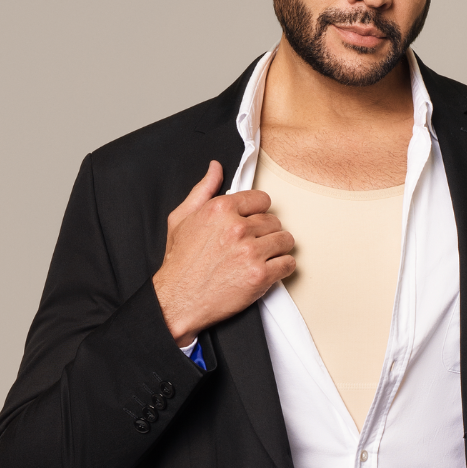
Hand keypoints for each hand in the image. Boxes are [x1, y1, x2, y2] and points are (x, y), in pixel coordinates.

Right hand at [152, 161, 295, 345]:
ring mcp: (251, 252)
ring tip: (262, 257)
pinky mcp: (260, 275)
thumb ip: (203, 190)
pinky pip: (288, 263)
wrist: (178, 299)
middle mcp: (238, 228)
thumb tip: (216, 168)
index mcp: (220, 209)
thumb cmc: (180, 262)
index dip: (258, 212)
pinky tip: (268, 270)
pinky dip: (282, 268)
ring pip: (285, 240)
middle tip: (253, 245)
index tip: (252, 223)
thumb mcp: (182, 218)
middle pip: (274, 221)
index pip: (262, 200)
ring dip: (277, 249)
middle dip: (266, 233)